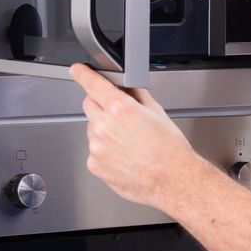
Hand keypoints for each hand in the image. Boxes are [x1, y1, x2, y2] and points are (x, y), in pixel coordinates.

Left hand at [71, 64, 200, 208]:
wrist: (172, 180)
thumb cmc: (169, 150)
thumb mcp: (157, 112)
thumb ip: (136, 95)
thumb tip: (127, 87)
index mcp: (120, 109)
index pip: (93, 84)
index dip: (83, 74)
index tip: (78, 70)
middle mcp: (104, 127)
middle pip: (89, 105)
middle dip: (100, 104)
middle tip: (119, 116)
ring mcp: (97, 147)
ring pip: (92, 129)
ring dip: (104, 130)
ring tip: (128, 142)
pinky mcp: (95, 165)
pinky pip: (94, 150)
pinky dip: (105, 151)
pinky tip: (124, 155)